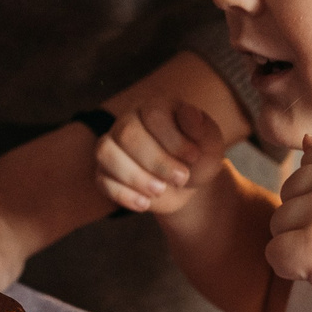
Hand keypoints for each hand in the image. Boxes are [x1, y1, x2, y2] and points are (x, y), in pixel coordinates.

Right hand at [94, 100, 220, 214]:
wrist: (186, 184)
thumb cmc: (198, 158)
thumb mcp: (210, 143)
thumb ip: (201, 129)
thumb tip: (189, 112)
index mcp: (155, 108)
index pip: (153, 115)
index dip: (173, 139)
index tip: (194, 157)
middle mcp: (128, 122)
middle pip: (128, 134)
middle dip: (156, 161)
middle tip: (181, 179)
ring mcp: (113, 146)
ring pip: (107, 153)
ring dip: (135, 177)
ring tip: (160, 191)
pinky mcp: (105, 172)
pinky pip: (102, 180)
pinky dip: (123, 194)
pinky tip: (145, 203)